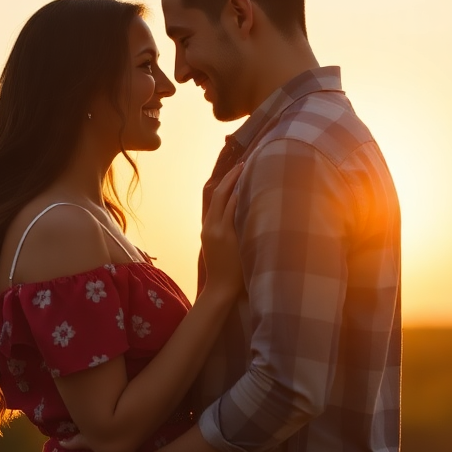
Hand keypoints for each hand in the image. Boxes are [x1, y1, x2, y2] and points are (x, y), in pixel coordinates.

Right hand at [200, 162, 243, 296]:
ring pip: (221, 198)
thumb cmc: (224, 271)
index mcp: (207, 227)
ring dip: (233, 181)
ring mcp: (216, 230)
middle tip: (240, 162)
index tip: (230, 169)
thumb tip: (240, 221)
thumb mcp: (219, 248)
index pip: (211, 198)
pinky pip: (230, 211)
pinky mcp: (224, 236)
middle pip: (214, 193)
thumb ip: (225, 233)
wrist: (219, 289)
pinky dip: (235, 197)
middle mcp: (209, 226)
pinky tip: (243, 186)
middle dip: (227, 176)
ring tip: (244, 167)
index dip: (219, 181)